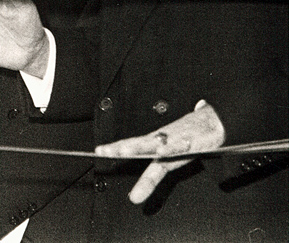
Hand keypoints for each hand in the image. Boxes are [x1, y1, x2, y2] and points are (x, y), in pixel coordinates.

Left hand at [95, 101, 225, 203]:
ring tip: (126, 150)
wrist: (214, 121)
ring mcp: (179, 140)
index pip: (133, 146)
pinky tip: (165, 150)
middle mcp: (165, 140)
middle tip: (107, 151)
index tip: (99, 151)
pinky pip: (184, 146)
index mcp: (156, 144)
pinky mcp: (196, 142)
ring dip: (141, 146)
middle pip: (141, 144)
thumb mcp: (169, 154)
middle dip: (124, 148)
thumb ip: (154, 173)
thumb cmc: (189, 138)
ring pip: (158, 143)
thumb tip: (136, 192)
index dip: (116, 148)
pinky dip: (175, 148)